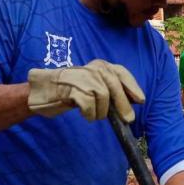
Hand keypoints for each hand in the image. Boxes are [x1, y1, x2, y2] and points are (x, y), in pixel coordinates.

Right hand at [28, 59, 144, 122]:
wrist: (42, 89)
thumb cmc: (70, 90)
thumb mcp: (93, 85)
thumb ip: (110, 89)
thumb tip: (133, 102)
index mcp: (100, 65)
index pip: (121, 73)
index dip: (133, 87)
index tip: (141, 100)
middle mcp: (93, 68)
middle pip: (115, 87)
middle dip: (123, 105)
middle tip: (128, 119)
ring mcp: (83, 77)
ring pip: (103, 97)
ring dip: (101, 111)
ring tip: (94, 114)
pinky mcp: (73, 89)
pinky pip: (90, 105)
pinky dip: (90, 114)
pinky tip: (85, 115)